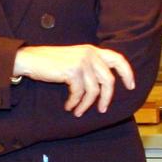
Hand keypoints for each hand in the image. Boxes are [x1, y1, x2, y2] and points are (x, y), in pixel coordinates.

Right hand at [13, 44, 134, 116]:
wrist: (30, 59)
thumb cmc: (50, 62)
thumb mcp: (74, 59)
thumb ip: (89, 66)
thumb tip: (103, 85)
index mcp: (92, 50)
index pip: (117, 59)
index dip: (127, 73)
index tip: (131, 86)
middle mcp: (90, 53)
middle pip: (108, 80)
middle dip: (106, 98)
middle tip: (102, 110)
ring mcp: (82, 61)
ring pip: (93, 90)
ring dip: (86, 104)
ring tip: (78, 111)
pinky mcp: (72, 71)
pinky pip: (79, 93)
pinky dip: (74, 102)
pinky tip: (69, 106)